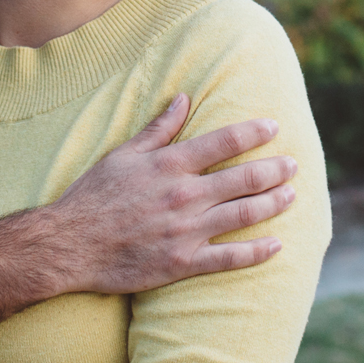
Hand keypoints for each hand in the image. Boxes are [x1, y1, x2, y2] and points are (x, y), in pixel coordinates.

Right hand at [40, 94, 296, 295]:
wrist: (69, 245)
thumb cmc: (93, 196)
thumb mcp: (123, 155)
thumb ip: (158, 129)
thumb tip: (183, 98)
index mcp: (170, 165)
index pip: (225, 142)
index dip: (254, 132)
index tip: (274, 127)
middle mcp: (184, 196)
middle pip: (244, 178)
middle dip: (275, 170)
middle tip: (294, 164)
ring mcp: (186, 231)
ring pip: (244, 214)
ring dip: (273, 203)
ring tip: (291, 196)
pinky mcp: (182, 263)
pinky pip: (229, 258)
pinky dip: (257, 252)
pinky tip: (276, 245)